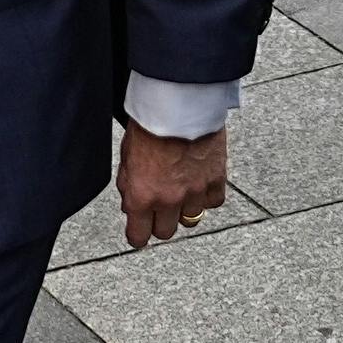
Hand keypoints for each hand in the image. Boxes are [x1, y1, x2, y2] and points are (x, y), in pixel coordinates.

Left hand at [117, 120, 228, 247]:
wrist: (179, 105)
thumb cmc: (150, 125)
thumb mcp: (126, 157)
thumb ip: (129, 186)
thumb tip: (131, 204)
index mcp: (141, 196)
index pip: (138, 237)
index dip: (137, 235)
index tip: (138, 231)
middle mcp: (168, 200)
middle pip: (165, 232)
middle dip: (159, 222)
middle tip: (158, 208)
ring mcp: (194, 192)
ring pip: (191, 220)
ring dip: (184, 210)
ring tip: (180, 192)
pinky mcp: (216, 180)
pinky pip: (213, 203)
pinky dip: (207, 197)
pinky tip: (199, 184)